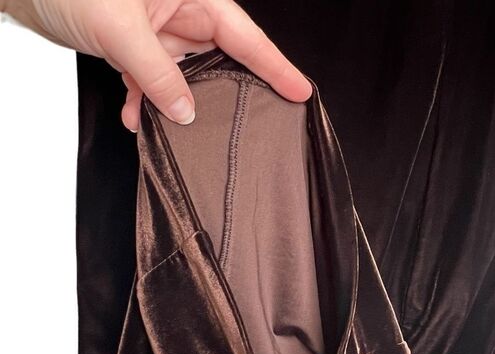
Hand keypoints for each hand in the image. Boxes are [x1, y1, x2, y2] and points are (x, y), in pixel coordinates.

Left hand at [1, 0, 312, 131]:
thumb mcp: (119, 30)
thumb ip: (158, 74)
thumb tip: (186, 111)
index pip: (242, 34)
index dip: (274, 65)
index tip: (299, 90)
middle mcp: (178, 11)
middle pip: (219, 58)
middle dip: (226, 92)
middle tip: (248, 120)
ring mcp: (159, 32)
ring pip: (186, 78)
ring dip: (175, 104)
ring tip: (172, 124)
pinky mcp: (139, 50)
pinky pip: (155, 83)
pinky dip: (147, 103)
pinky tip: (136, 117)